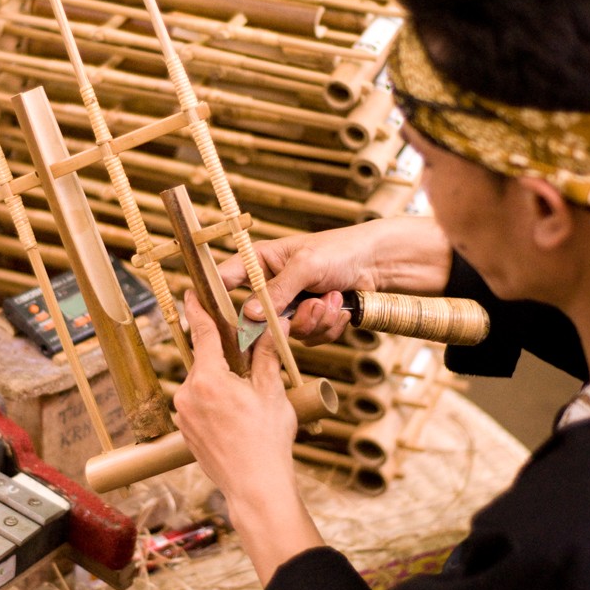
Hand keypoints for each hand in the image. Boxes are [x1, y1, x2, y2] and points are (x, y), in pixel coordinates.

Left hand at [174, 291, 297, 502]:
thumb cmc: (266, 441)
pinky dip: (213, 401)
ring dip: (220, 382)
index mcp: (208, 378)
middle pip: (204, 360)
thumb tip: (275, 324)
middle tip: (246, 362)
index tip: (190, 293)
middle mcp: (188, 393)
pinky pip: (197, 404)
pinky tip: (235, 416)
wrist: (255, 486)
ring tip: (246, 401)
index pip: (201, 333)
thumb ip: (267, 354)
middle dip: (223, 357)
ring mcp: (183, 414)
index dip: (197, 309)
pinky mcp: (184, 430)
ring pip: (201, 383)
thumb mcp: (272, 391)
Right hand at [219, 217, 452, 345]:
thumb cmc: (340, 251)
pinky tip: (341, 308)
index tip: (210, 318)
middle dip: (291, 317)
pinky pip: (309, 339)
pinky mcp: (309, 321)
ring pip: (286, 333)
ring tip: (334, 300)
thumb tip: (251, 317)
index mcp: (259, 262)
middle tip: (313, 304)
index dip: (213, 299)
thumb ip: (277, 291)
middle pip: (258, 320)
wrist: (378, 264)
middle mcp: (270, 286)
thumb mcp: (306, 266)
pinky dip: (328, 327)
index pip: (224, 281)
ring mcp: (289, 307)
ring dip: (316, 321)